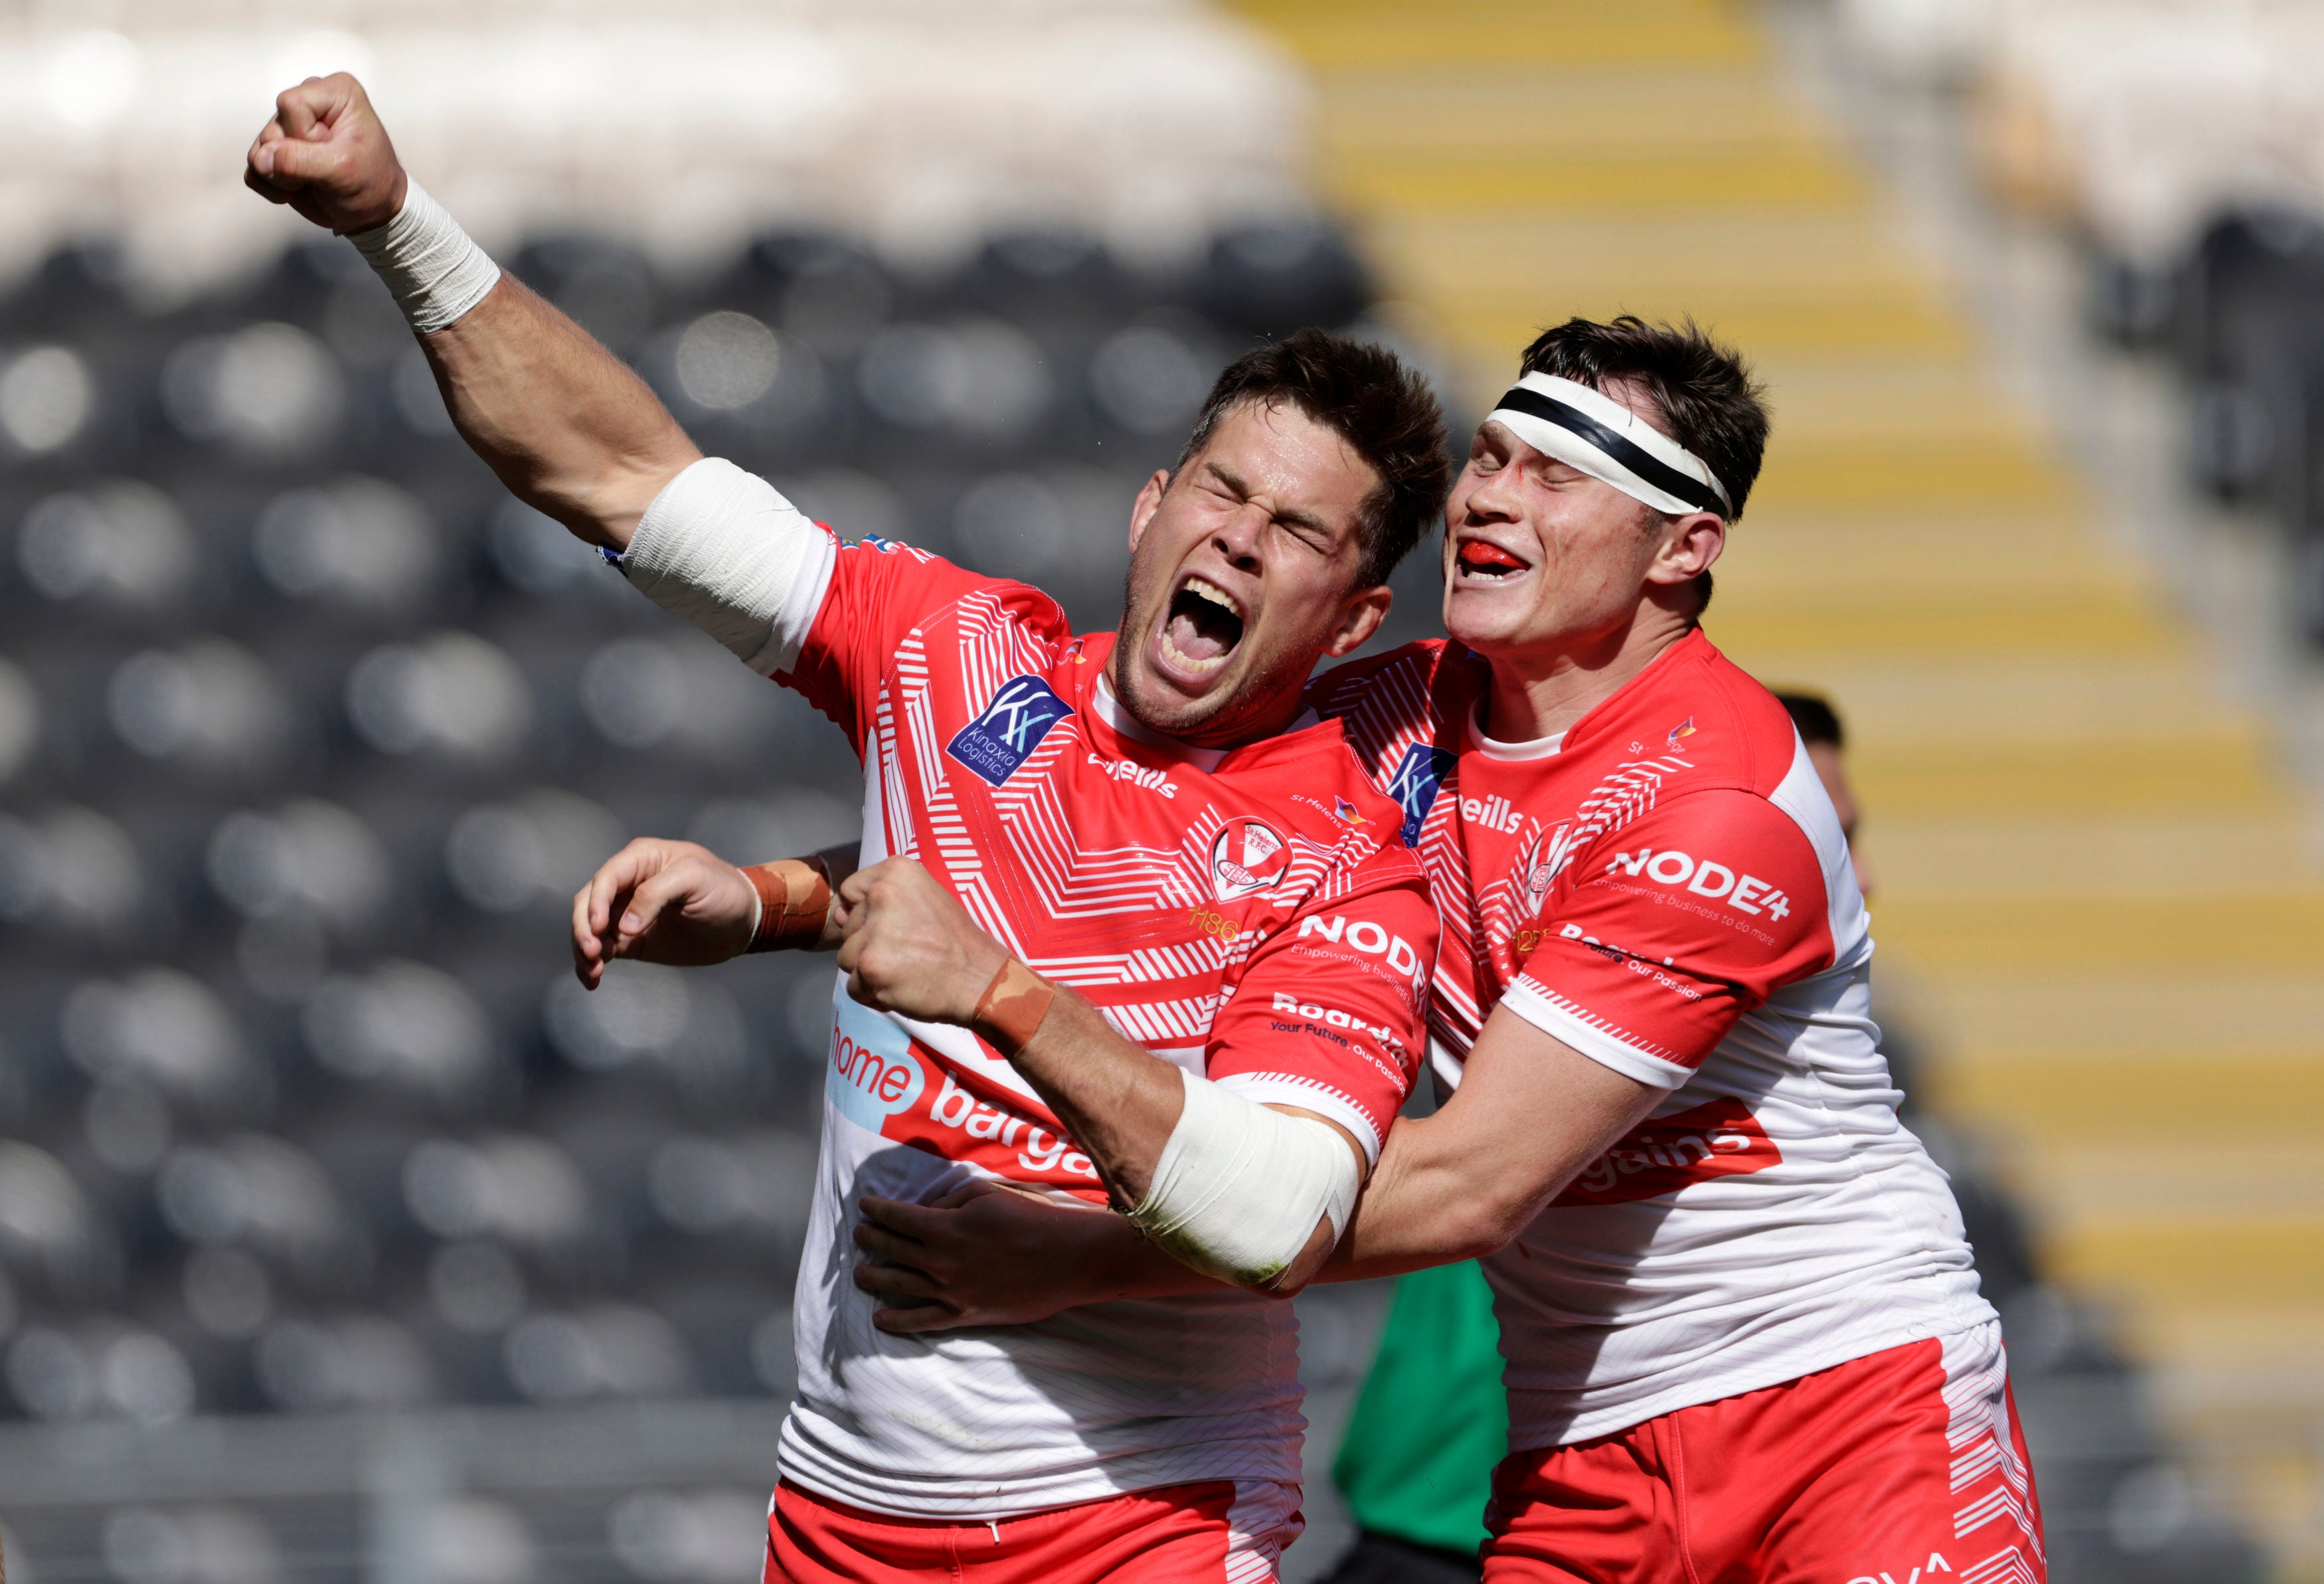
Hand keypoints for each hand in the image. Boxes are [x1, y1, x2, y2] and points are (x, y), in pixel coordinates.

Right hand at [245, 73, 408, 233]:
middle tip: (324, 174)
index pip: (291, 103)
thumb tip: (260, 158)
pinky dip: (271, 186)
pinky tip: (298, 190)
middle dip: (293, 160)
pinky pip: (253, 168)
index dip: (304, 135)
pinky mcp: (277, 151)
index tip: (333, 152)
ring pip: (259, 150)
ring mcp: (290, 127)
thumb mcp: (343, 171)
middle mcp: (309, 102)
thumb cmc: (373, 184)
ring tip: (314, 183)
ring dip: (282, 177)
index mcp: (334, 92)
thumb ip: (299, 161)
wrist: (375, 212)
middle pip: (272, 129)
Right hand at [571, 839, 756, 988]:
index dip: (595, 902)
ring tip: (593, 972)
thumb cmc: (724, 890)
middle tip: (592, 953)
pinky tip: (593, 979)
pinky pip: (601, 949)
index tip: (598, 929)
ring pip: (588, 928)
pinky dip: (591, 964)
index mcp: (641, 859)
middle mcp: (627, 883)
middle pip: (588, 902)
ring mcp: (625, 912)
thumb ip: (656, 894)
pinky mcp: (629, 939)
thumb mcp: (695, 879)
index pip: (606, 877)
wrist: (742, 922)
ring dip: (583, 949)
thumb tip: (623, 926)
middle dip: (583, 928)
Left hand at [834, 859, 1007, 1025]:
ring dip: (869, 971)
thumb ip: (883, 898)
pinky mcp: (871, 966)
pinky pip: (853, 986)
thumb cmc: (956, 941)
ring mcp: (875, 932)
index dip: (865, 914)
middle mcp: (882, 895)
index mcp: (897, 871)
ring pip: (846, 957)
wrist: (982, 978)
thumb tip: (838, 914)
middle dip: (870, 945)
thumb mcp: (926, 897)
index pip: (850, 891)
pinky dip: (872, 994)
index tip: (892, 926)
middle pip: (848, 928)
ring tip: (904, 970)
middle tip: (908, 952)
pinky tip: (901, 987)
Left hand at [851, 1182, 1132, 1333]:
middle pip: (893, 1249)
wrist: (1065, 1259)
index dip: (877, 1210)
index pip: (898, 1217)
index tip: (865, 1206)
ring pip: (900, 1284)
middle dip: (871, 1239)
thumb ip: (948, 1201)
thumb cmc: (1029, 1218)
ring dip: (875, 1277)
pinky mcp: (965, 1314)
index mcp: (943, 1227)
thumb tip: (924, 1212)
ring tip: (859, 1273)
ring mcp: (950, 1291)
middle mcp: (939, 1261)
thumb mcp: (985, 1193)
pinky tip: (880, 1318)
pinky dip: (898, 1320)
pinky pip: (923, 1320)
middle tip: (858, 1235)